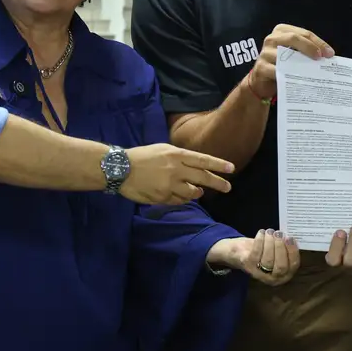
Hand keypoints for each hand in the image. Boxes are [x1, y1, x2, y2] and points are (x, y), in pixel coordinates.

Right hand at [119, 143, 234, 204]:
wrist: (120, 168)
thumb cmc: (142, 156)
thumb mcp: (163, 149)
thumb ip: (180, 158)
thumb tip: (196, 167)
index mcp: (176, 155)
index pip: (203, 160)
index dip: (218, 165)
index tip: (231, 169)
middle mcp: (175, 169)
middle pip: (202, 178)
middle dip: (217, 183)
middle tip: (227, 187)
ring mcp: (169, 185)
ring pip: (192, 193)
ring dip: (197, 193)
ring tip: (198, 192)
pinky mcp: (162, 197)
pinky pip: (178, 201)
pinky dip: (182, 199)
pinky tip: (180, 196)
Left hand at [210, 229, 299, 284]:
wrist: (240, 252)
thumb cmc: (263, 250)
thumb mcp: (277, 252)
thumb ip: (285, 247)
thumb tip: (291, 237)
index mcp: (285, 274)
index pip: (293, 265)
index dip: (293, 252)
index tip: (290, 238)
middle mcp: (273, 278)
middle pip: (281, 266)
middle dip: (281, 248)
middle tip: (279, 234)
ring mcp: (260, 274)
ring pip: (268, 260)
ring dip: (270, 243)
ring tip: (270, 232)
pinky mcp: (248, 267)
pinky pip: (256, 254)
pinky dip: (260, 241)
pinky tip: (261, 232)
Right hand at [245, 24, 333, 100]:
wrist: (261, 82)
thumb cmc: (281, 65)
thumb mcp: (293, 55)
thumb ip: (305, 52)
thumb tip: (327, 56)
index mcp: (281, 31)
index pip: (304, 33)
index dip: (318, 42)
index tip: (330, 53)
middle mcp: (272, 38)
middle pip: (294, 38)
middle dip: (310, 47)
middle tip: (321, 58)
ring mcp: (265, 52)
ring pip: (285, 54)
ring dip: (301, 62)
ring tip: (313, 70)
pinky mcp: (261, 67)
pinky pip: (277, 70)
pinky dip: (289, 75)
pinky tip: (300, 80)